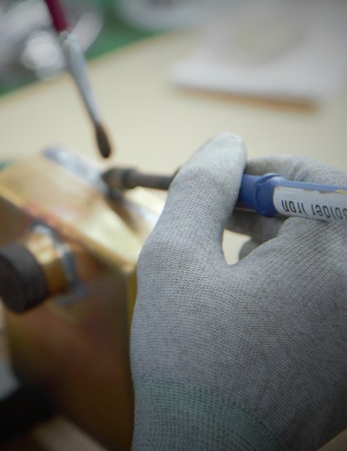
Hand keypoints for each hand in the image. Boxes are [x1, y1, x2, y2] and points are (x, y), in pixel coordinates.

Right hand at [131, 133, 346, 450]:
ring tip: (231, 259)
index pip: (310, 181)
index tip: (218, 181)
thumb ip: (200, 188)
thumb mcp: (173, 258)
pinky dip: (294, 275)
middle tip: (220, 217)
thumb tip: (225, 144)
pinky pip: (329, 290)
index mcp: (327, 265)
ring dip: (281, 240)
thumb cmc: (185, 356)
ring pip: (328, 253)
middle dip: (268, 207)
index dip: (258, 172)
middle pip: (325, 216)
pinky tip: (251, 295)